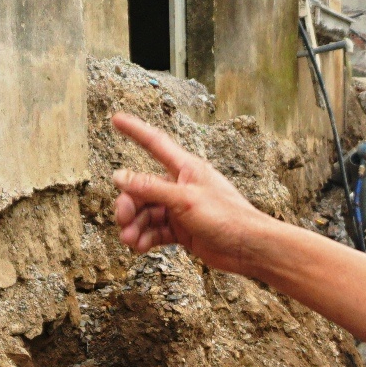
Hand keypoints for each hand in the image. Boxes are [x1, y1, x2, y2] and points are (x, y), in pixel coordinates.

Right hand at [110, 112, 272, 274]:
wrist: (248, 248)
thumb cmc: (226, 217)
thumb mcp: (184, 199)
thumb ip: (151, 188)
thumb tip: (120, 176)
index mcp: (186, 169)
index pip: (155, 143)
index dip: (135, 130)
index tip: (116, 119)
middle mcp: (181, 185)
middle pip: (143, 188)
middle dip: (129, 204)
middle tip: (122, 221)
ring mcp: (181, 208)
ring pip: (147, 213)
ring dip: (135, 225)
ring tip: (130, 240)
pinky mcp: (182, 229)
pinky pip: (156, 230)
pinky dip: (146, 237)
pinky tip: (140, 246)